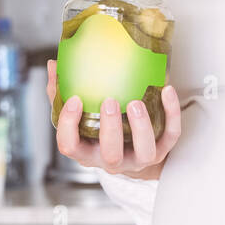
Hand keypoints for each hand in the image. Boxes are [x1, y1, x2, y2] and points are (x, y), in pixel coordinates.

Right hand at [46, 58, 179, 179]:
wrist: (132, 151)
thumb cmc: (100, 131)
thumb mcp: (80, 117)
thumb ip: (63, 93)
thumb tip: (54, 64)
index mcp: (87, 151)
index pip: (70, 146)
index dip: (70, 125)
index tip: (75, 99)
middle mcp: (112, 161)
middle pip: (110, 155)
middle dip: (111, 129)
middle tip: (110, 101)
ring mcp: (138, 159)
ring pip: (143, 152)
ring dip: (141, 127)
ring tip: (136, 102)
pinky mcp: (161, 150)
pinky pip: (170, 135)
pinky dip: (171, 113)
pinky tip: (166, 90)